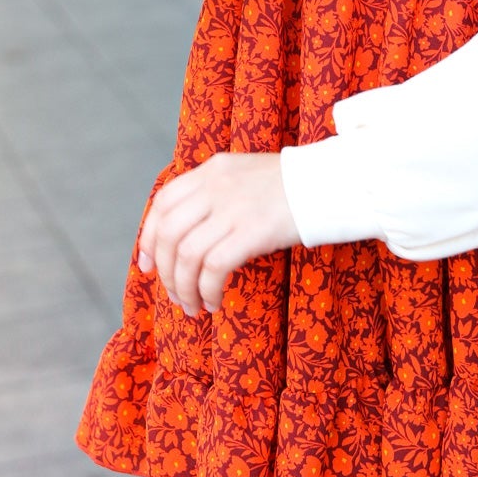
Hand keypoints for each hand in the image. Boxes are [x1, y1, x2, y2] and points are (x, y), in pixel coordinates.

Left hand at [137, 153, 299, 316]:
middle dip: (165, 272)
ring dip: (184, 288)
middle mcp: (216, 186)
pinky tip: (214, 301)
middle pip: (169, 234)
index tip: (147, 266)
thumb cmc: (292, 188)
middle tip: (175, 295)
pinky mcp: (252, 231)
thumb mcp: (244, 176)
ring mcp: (233, 208)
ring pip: (187, 255)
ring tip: (193, 306)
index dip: (148, 238)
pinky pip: (214, 267)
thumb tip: (186, 236)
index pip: (163, 204)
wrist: (330, 183)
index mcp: (212, 170)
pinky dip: (207, 290)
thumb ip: (214, 194)